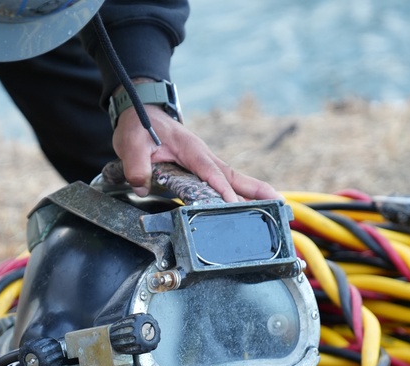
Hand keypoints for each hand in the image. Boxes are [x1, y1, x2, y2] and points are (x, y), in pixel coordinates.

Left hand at [112, 104, 279, 202]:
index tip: (234, 205)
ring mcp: (203, 162)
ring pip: (232, 179)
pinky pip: (223, 182)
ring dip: (253, 193)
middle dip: (256, 190)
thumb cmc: (139, 125)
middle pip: (233, 175)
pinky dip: (238, 193)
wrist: (140, 112)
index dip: (222, 189)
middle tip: (278, 204)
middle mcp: (202, 155)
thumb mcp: (130, 143)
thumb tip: (142, 186)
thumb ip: (136, 166)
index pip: (210, 172)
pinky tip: (247, 206)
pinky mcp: (200, 168)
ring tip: (274, 209)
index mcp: (190, 149)